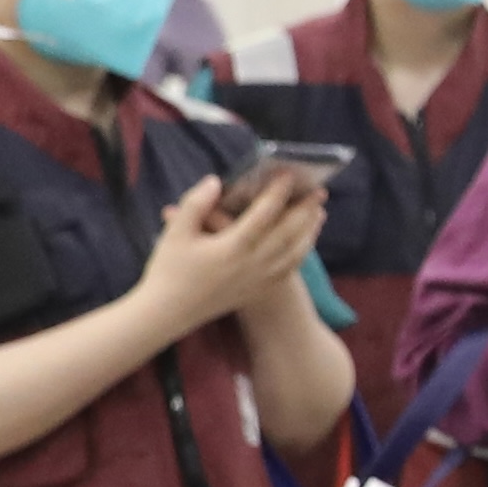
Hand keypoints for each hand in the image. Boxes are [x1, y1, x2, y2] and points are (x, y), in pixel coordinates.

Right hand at [131, 173, 328, 336]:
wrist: (168, 312)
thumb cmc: (169, 269)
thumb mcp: (175, 233)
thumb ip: (195, 204)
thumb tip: (216, 181)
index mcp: (233, 247)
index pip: (264, 214)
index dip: (277, 192)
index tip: (288, 174)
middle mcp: (252, 264)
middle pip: (288, 232)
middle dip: (305, 210)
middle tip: (319, 191)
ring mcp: (259, 280)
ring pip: (294, 253)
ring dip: (310, 231)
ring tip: (319, 213)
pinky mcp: (258, 290)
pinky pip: (289, 270)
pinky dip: (301, 253)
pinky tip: (305, 243)